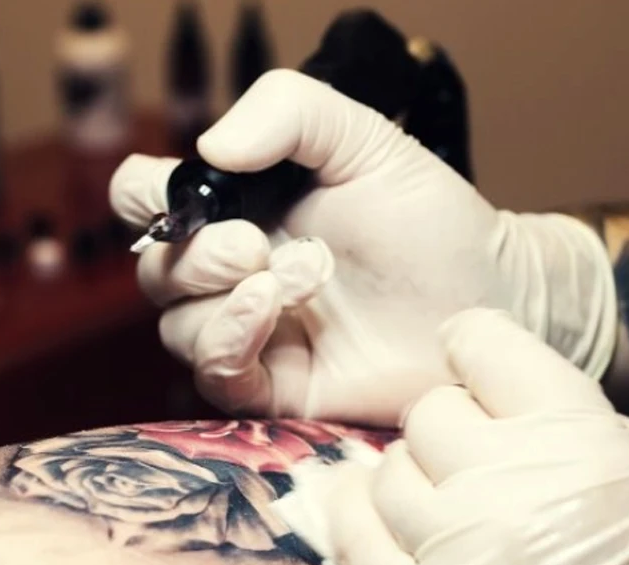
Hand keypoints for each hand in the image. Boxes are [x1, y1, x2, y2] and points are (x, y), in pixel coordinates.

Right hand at [111, 71, 616, 425]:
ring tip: (301, 282)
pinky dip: (229, 343)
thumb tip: (209, 149)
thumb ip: (288, 113)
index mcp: (238, 210)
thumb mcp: (363, 141)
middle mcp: (234, 274)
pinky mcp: (274, 386)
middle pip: (155, 273)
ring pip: (177, 329)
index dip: (146, 197)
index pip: (147, 201)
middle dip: (200, 257)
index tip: (186, 194)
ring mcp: (252, 333)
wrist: (482, 295)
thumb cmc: (428, 220)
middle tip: (260, 247)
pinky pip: (216, 375)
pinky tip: (272, 314)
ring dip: (225, 303)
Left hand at [324, 308, 628, 564]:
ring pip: (384, 471)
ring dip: (409, 476)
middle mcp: (504, 489)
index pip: (489, 350)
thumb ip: (616, 436)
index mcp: (581, 444)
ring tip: (440, 499)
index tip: (473, 361)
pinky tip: (373, 517)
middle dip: (451, 423)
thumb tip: (536, 411)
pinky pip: (352, 542)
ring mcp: (450, 557)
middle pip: (429, 413)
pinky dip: (355, 519)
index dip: (477, 347)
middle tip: (474, 454)